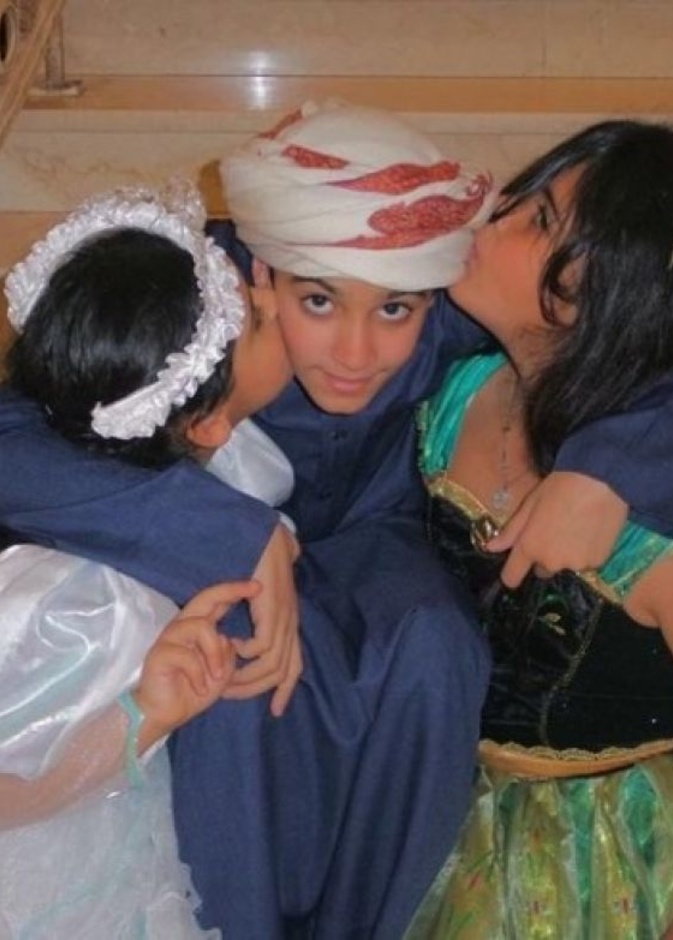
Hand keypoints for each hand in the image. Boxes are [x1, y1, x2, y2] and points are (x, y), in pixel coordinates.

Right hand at [135, 580, 258, 745]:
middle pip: (204, 598)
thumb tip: (230, 640)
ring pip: (200, 626)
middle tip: (255, 589)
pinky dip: (198, 674)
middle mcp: (183, 627)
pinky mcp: (158, 654)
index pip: (216, 602)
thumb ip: (228, 653)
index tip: (258, 586)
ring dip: (215, 653)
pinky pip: (186, 655)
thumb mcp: (221, 673)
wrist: (163, 715)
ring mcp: (169, 638)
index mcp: (198, 629)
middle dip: (231, 591)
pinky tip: (200, 688)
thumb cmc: (192, 692)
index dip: (235, 591)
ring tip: (217, 676)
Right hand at [225, 522, 302, 717]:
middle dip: (257, 690)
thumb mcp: (265, 598)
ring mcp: (284, 619)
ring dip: (246, 675)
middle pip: (282, 672)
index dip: (286, 689)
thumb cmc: (264, 566)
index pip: (295, 665)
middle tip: (229, 695)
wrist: (269, 541)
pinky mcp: (273, 611)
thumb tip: (260, 623)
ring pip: (271, 664)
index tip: (276, 710)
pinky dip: (245, 652)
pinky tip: (228, 645)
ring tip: (224, 675)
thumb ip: (264, 615)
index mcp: (290, 625)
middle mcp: (290, 625)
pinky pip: (262, 645)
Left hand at [486, 471, 627, 587]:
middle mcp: (551, 562)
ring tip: (575, 529)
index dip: (511, 574)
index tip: (515, 568)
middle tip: (554, 532)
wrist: (601, 481)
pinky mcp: (597, 562)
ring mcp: (575, 564)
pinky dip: (586, 553)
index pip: (512, 577)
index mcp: (529, 547)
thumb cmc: (560, 488)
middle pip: (542, 570)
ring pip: (565, 566)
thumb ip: (511, 531)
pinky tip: (591, 532)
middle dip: (544, 557)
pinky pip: (586, 563)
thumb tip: (490, 547)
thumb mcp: (529, 505)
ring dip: (566, 555)